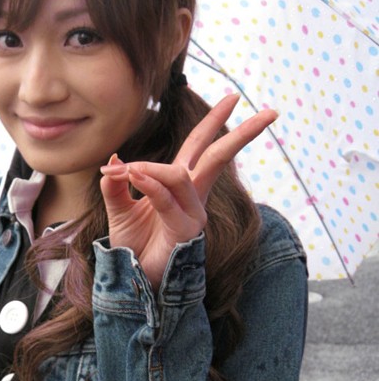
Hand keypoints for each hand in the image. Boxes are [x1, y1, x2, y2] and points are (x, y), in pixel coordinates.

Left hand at [100, 94, 276, 289]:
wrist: (134, 281)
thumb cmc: (133, 247)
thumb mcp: (119, 211)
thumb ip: (115, 186)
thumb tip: (113, 160)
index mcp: (180, 186)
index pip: (201, 147)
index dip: (214, 121)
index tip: (231, 99)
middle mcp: (193, 197)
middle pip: (219, 156)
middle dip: (241, 131)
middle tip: (266, 107)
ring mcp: (193, 213)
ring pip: (181, 175)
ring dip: (151, 168)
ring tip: (127, 171)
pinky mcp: (184, 230)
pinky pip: (166, 198)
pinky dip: (149, 183)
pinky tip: (133, 174)